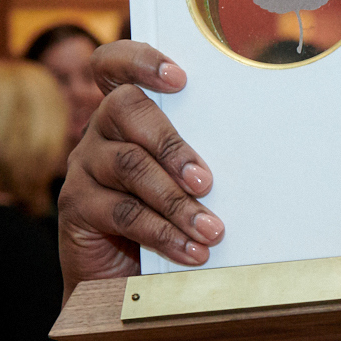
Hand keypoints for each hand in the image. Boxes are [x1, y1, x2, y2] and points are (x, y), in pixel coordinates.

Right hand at [57, 41, 223, 340]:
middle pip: (126, 109)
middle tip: (207, 181)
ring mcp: (84, 166)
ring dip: (175, 199)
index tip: (180, 78)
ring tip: (211, 229)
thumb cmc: (168, 219)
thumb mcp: (186, 183)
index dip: (140, 59)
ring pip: (129, 165)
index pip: (115, 64)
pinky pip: (121, 212)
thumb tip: (265, 160)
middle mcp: (100, 130)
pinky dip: (162, 232)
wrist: (123, 280)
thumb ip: (201, 162)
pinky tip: (191, 252)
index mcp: (128, 114)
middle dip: (173, 144)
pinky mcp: (76, 206)